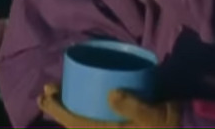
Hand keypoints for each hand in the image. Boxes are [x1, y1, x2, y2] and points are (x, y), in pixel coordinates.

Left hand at [38, 84, 179, 128]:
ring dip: (68, 107)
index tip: (45, 95)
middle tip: (47, 89)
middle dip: (58, 107)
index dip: (57, 110)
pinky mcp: (119, 124)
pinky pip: (94, 118)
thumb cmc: (169, 125)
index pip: (75, 124)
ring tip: (57, 91)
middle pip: (74, 123)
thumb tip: (111, 94)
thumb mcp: (153, 116)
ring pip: (83, 120)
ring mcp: (114, 128)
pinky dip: (84, 108)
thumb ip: (133, 106)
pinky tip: (81, 95)